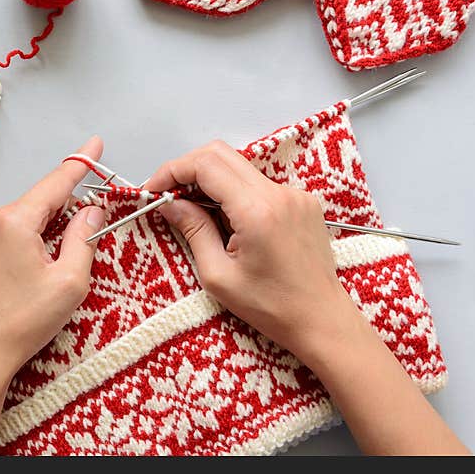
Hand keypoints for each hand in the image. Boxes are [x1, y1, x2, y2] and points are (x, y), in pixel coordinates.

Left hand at [0, 137, 104, 454]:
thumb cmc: (22, 322)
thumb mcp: (69, 282)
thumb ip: (83, 239)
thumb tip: (91, 212)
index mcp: (16, 221)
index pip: (56, 182)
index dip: (80, 163)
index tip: (96, 144)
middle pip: (41, 201)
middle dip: (68, 209)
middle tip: (90, 227)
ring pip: (26, 219)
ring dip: (49, 229)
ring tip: (59, 264)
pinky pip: (11, 234)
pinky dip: (31, 240)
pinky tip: (38, 268)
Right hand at [145, 140, 358, 360]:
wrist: (320, 319)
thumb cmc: (271, 307)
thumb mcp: (218, 275)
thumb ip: (193, 231)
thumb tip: (170, 204)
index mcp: (257, 211)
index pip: (206, 165)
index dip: (172, 171)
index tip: (153, 190)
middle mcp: (279, 194)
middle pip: (220, 154)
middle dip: (186, 169)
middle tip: (167, 195)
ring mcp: (295, 194)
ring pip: (239, 167)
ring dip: (210, 180)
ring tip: (194, 211)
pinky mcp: (302, 201)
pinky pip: (258, 183)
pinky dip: (234, 192)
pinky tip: (226, 220)